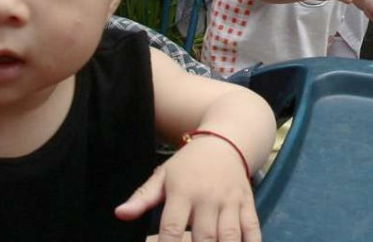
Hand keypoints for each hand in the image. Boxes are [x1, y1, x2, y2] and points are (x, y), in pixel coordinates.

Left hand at [116, 136, 259, 241]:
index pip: (171, 228)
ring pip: (229, 235)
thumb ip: (142, 198)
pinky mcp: (248, 203)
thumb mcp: (163, 176)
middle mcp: (208, 197)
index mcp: (183, 191)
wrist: (225, 141)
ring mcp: (231, 201)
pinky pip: (252, 228)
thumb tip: (120, 214)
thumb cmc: (189, 164)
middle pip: (204, 237)